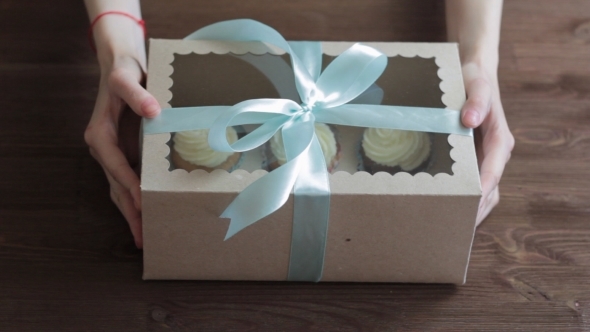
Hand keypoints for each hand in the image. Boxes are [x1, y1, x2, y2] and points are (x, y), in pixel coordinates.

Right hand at [84, 55, 159, 247]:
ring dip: (131, 213)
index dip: (130, 185)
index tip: (142, 203)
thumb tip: (153, 111)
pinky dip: (134, 201)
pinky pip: (126, 183)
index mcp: (100, 135)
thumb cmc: (123, 72)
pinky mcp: (122, 156)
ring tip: (143, 238)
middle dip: (130, 212)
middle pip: (116, 186)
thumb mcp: (127, 78)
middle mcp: (102, 149)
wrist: (119, 67)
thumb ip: (138, 94)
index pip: (116, 166)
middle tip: (143, 237)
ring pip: (119, 190)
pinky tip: (144, 216)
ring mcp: (111, 155)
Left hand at [460, 62, 513, 225]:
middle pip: (490, 189)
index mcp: (500, 139)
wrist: (474, 72)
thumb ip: (476, 100)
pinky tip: (447, 209)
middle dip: (475, 209)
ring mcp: (486, 158)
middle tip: (455, 228)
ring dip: (471, 209)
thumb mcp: (476, 83)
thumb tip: (469, 120)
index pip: (492, 172)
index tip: (469, 207)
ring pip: (484, 192)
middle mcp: (496, 153)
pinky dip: (465, 198)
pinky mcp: (476, 158)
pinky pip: (474, 184)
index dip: (481, 190)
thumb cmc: (474, 78)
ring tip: (451, 227)